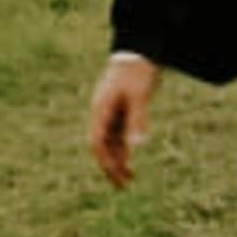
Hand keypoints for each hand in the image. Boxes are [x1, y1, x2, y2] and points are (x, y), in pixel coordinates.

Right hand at [89, 53, 162, 186]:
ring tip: (129, 179)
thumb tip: (137, 146)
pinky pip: (117, 133)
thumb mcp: (139, 96)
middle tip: (122, 186)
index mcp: (102, 109)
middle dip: (110, 166)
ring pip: (110, 141)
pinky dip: (122, 147)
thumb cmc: (137, 71)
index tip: (115, 175)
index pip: (97, 141)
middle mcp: (102, 112)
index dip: (104, 160)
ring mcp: (110, 110)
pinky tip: (129, 158)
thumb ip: (137, 120)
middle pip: (102, 145)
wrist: (138, 50)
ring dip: (117, 159)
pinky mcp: (119, 108)